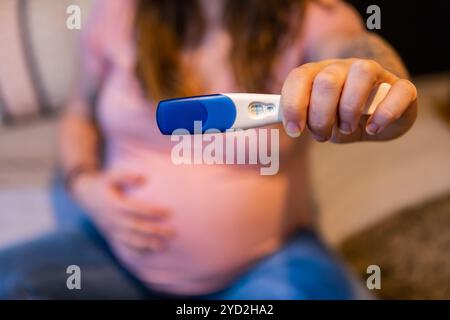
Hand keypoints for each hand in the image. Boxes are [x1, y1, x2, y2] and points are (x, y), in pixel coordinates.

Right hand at [72, 170, 173, 251]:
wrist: (85, 197)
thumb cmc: (103, 184)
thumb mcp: (110, 177)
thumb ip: (125, 175)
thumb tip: (144, 177)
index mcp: (114, 205)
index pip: (135, 209)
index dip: (151, 211)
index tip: (168, 212)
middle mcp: (113, 220)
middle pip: (136, 227)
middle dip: (154, 231)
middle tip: (173, 232)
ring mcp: (112, 230)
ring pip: (130, 240)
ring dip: (147, 244)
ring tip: (163, 246)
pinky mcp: (112, 237)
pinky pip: (124, 247)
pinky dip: (136, 252)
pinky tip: (150, 252)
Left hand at [280, 58, 417, 141]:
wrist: (374, 115)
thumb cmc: (338, 117)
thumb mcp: (316, 120)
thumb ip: (302, 119)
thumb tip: (290, 127)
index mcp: (317, 73)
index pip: (299, 77)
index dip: (293, 105)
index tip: (294, 131)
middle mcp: (343, 67)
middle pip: (327, 81)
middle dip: (321, 116)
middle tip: (323, 134)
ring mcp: (374, 72)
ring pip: (362, 74)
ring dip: (349, 110)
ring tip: (347, 128)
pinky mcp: (401, 86)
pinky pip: (398, 90)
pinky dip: (384, 114)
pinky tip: (373, 129)